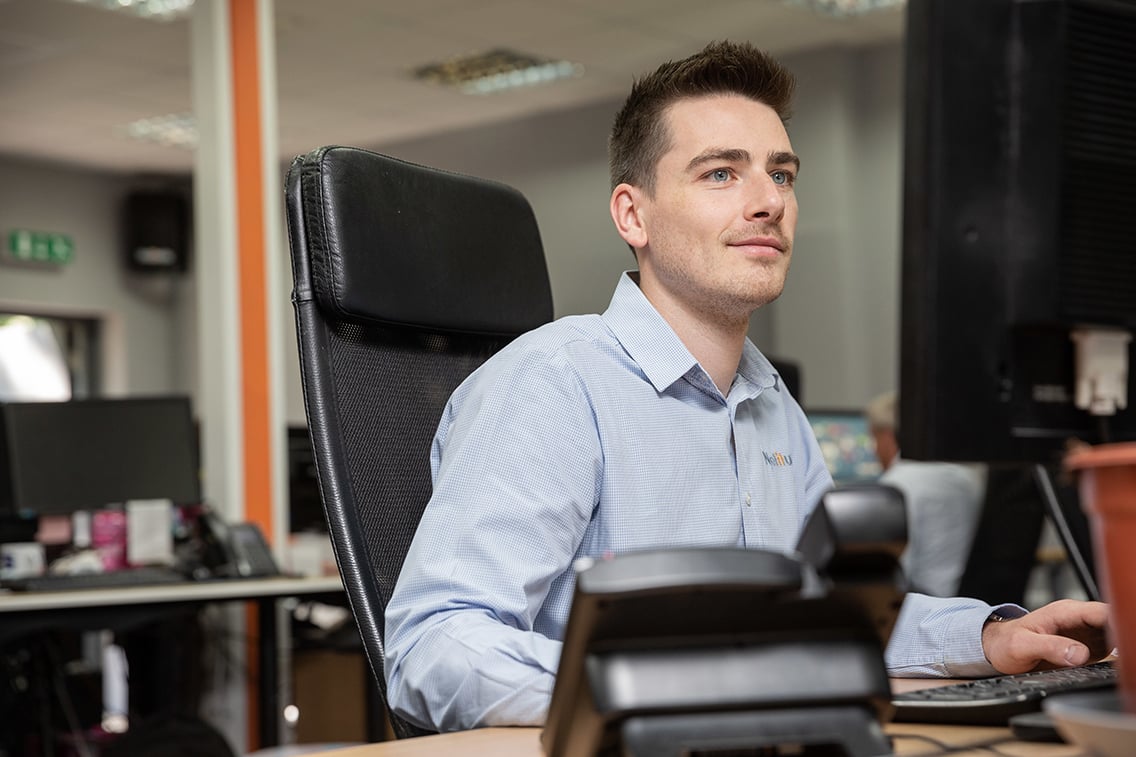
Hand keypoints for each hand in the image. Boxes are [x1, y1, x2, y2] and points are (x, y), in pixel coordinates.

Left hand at [981, 599, 1111, 673]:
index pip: (1102, 613)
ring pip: (1115, 635)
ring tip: (1123, 662)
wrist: (998, 649)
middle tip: (1125, 655)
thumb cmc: (1005, 642)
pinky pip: (1110, 648)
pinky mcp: (1088, 648)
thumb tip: (1079, 653)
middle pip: (1114, 622)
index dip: (1118, 624)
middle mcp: (1078, 620)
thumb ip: (1049, 647)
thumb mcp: (1021, 645)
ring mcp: (1085, 634)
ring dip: (1121, 645)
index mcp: (1065, 612)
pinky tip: (1119, 666)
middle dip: (1123, 635)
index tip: (1123, 640)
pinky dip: (1117, 656)